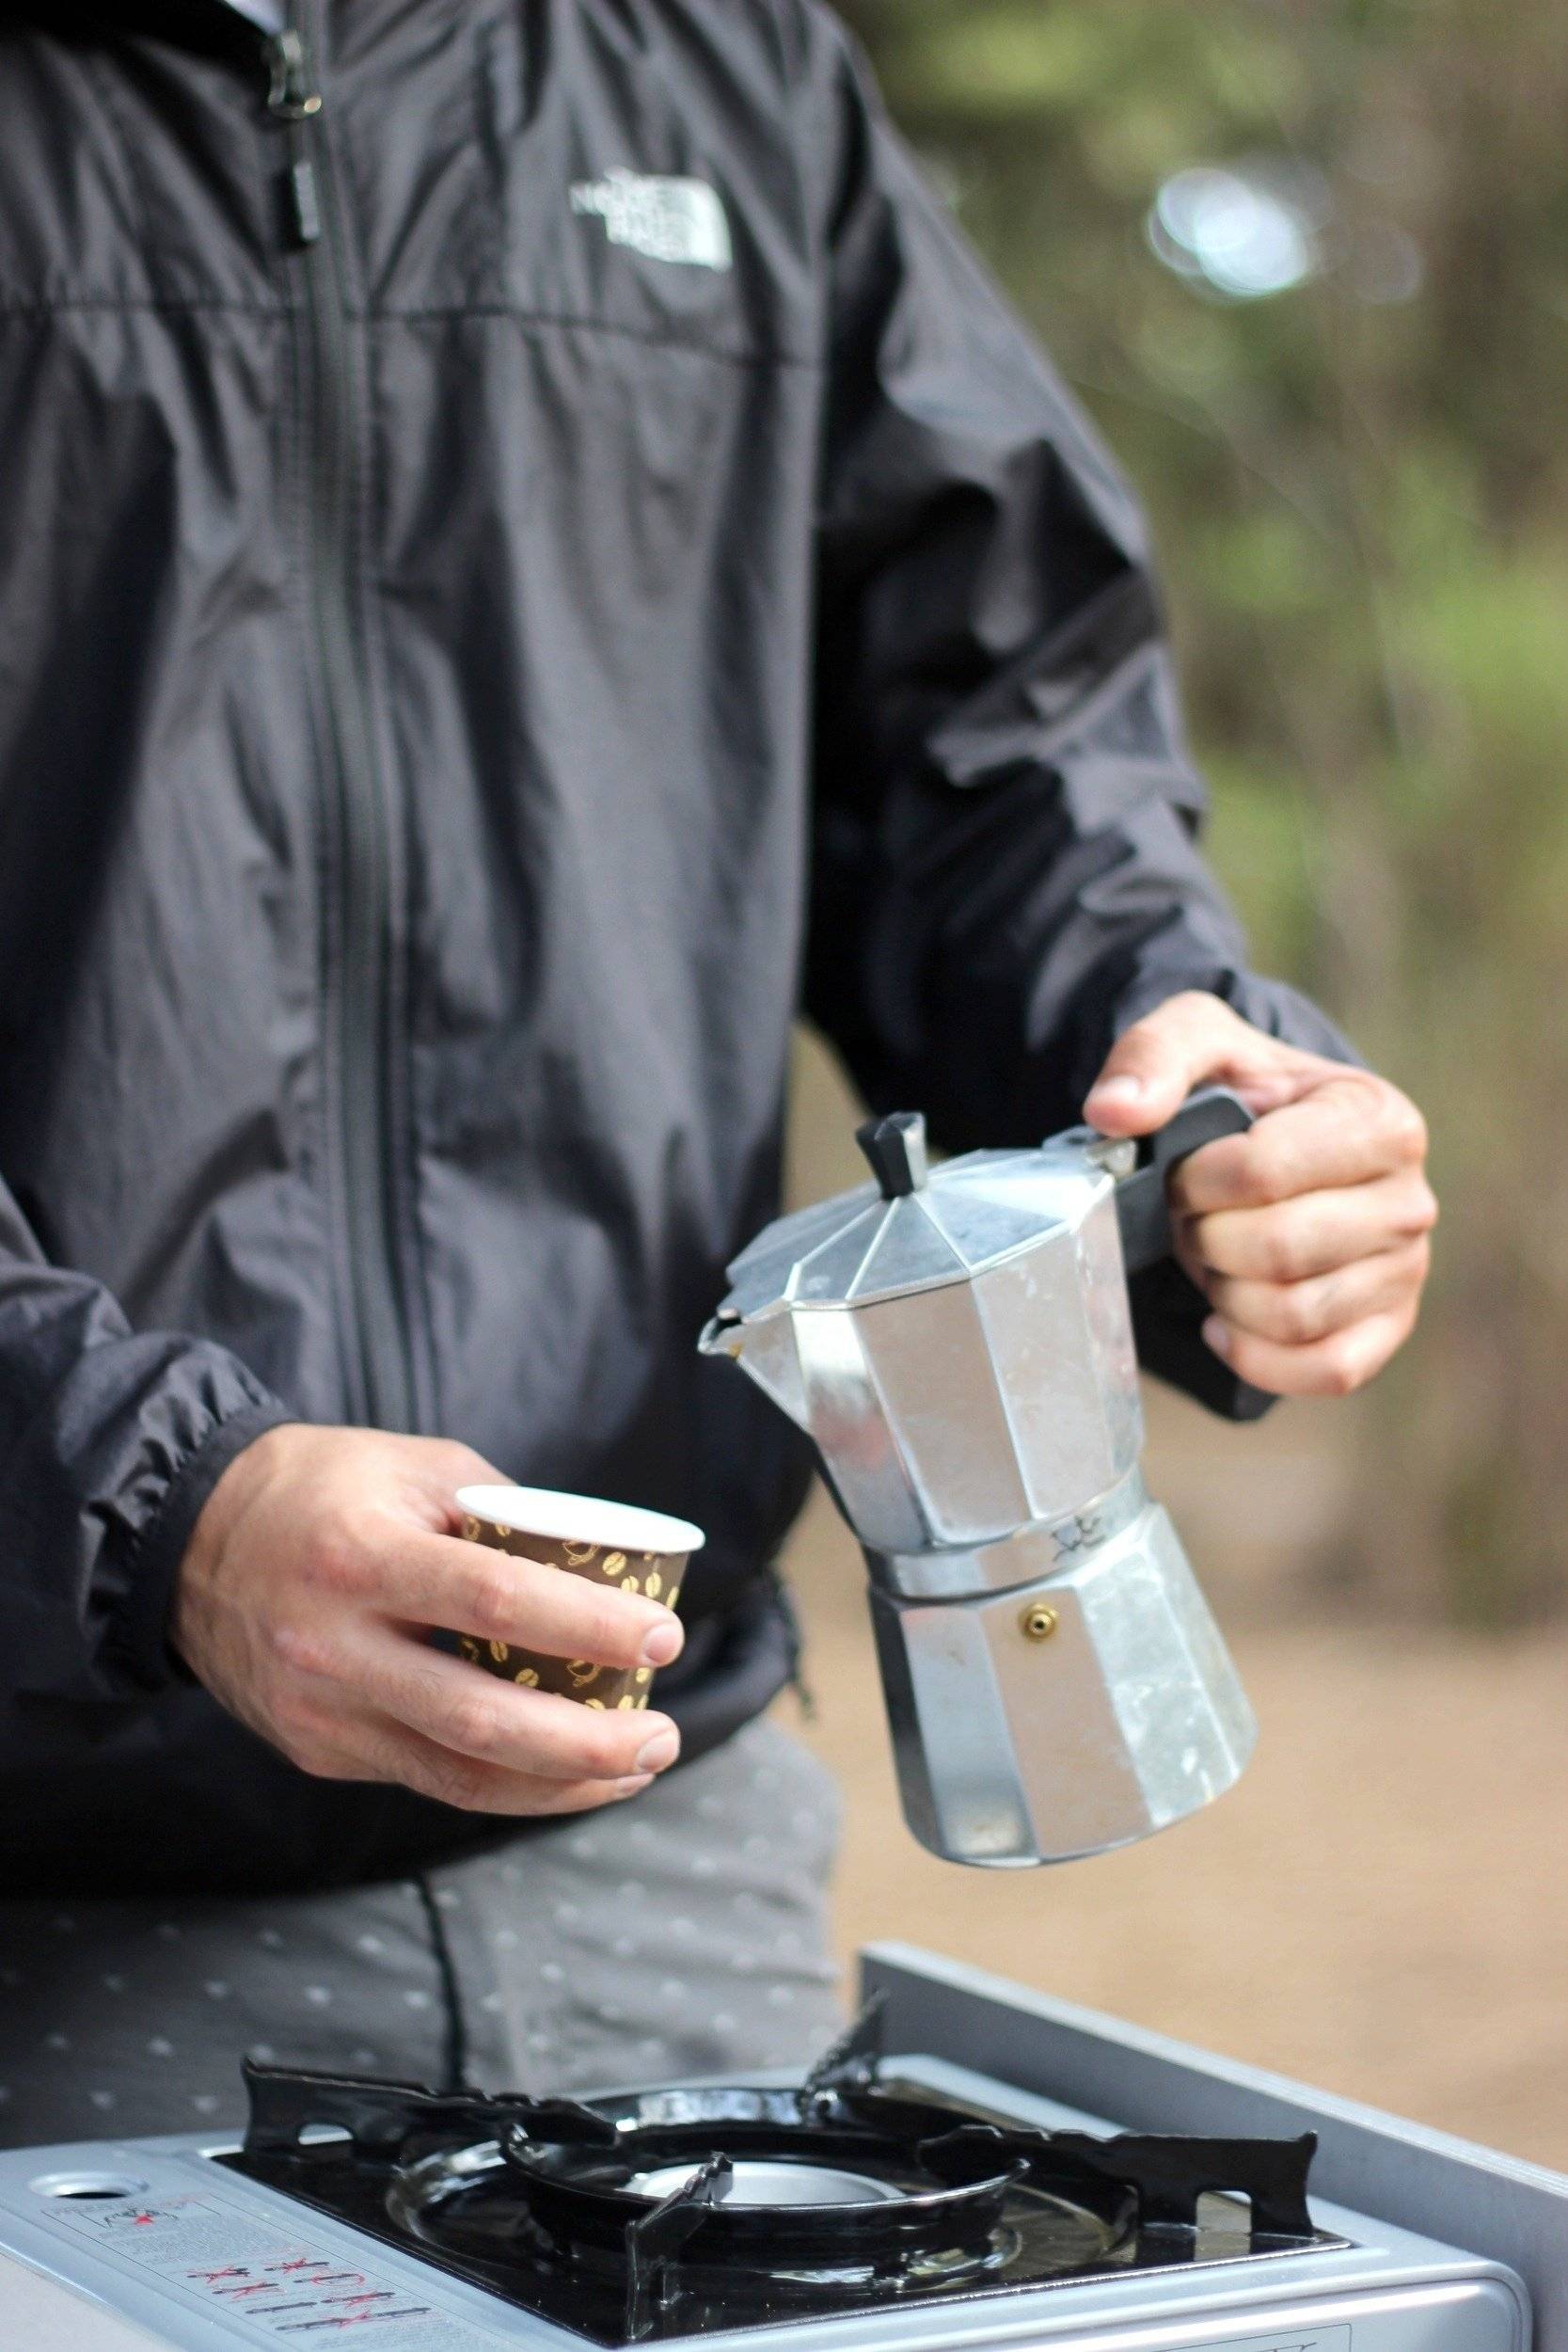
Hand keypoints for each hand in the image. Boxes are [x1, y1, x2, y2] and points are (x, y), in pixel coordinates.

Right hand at [172, 1425, 685, 1815]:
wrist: (188, 1540)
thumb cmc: (324, 1488)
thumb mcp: (415, 1467)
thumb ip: (504, 1514)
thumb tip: (603, 1565)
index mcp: (361, 1557)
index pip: (495, 1602)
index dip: (587, 1627)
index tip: (661, 1638)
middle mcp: (333, 1647)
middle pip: (481, 1719)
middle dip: (588, 1742)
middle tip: (662, 1734)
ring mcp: (320, 1712)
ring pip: (457, 1775)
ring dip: (560, 1785)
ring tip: (635, 1768)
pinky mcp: (317, 1750)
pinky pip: (426, 1778)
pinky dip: (505, 1785)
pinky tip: (564, 1776)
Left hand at [1084, 991, 1435, 1397]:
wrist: (1273, 1144)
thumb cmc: (1243, 1095)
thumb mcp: (1200, 1044)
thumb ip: (1154, 1058)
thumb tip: (1113, 1111)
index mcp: (1379, 1119)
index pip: (1266, 1171)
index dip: (1197, 1181)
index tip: (1182, 1172)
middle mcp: (1409, 1200)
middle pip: (1279, 1250)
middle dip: (1207, 1238)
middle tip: (1193, 1218)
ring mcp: (1404, 1271)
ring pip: (1293, 1315)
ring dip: (1225, 1292)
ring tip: (1215, 1255)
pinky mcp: (1386, 1329)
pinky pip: (1325, 1370)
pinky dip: (1257, 1356)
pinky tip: (1223, 1321)